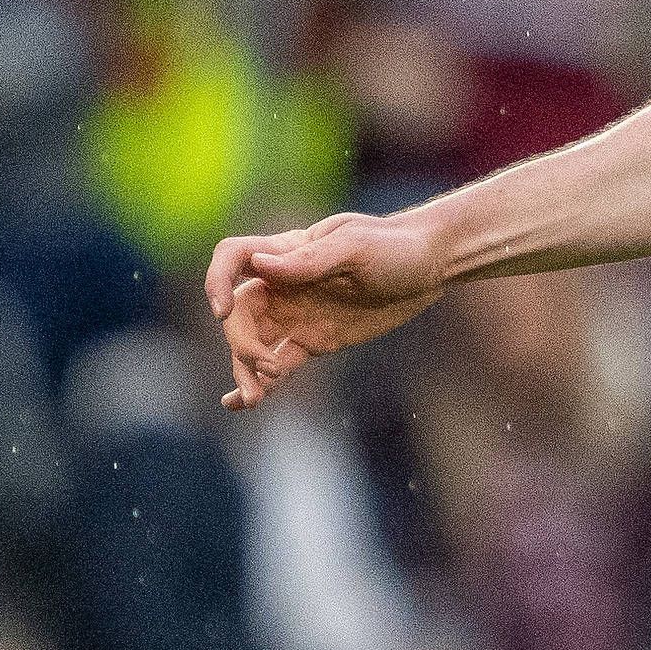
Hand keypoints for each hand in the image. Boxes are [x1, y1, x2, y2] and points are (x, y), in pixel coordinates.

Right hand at [205, 212, 453, 408]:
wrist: (434, 266)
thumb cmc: (397, 246)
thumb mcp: (356, 247)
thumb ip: (309, 260)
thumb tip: (259, 264)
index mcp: (289, 252)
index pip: (234, 258)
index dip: (217, 281)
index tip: (222, 310)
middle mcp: (284, 284)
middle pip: (239, 313)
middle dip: (240, 343)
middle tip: (265, 366)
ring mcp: (297, 314)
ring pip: (253, 343)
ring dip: (245, 370)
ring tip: (253, 398)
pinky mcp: (314, 340)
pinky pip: (278, 362)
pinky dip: (261, 382)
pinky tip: (243, 403)